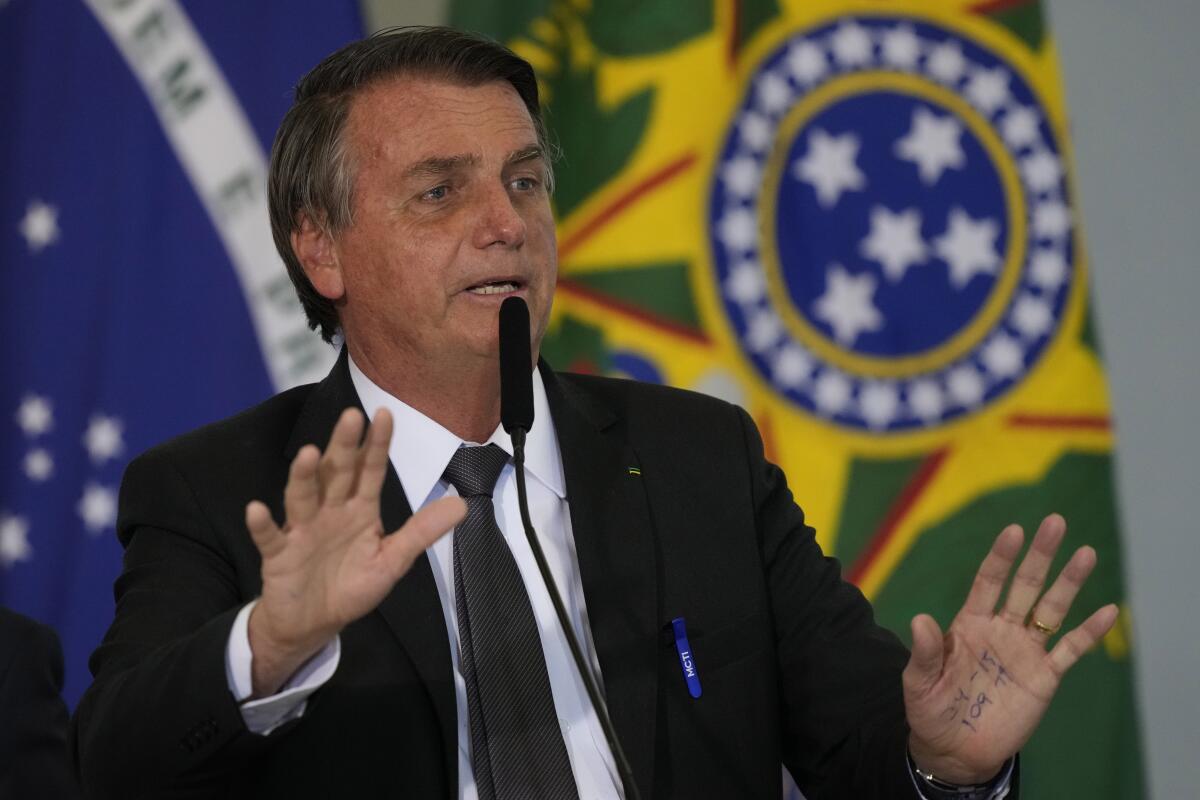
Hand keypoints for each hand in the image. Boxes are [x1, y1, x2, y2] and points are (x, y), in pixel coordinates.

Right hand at [243, 407, 465, 696]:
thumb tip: (463, 505)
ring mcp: (302, 530)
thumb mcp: (392, 560)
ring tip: (310, 454)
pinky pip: (269, 538)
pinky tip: (256, 509)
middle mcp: (330, 511)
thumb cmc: (351, 585)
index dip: (377, 445)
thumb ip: (421, 532)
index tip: (385, 414)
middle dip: (344, 446)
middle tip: (351, 416)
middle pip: (336, 474)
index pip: (370, 471)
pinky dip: (261, 525)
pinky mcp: (279, 554)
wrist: (313, 623)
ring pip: (302, 497)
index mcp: (359, 510)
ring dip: (304, 476)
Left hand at [902, 514, 1117, 784]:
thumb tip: (920, 620)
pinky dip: (1089, 632)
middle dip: (1039, 555)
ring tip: (1086, 553)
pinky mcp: (1044, 677)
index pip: (988, 582)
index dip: (1001, 557)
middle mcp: (1001, 629)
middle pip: (1024, 585)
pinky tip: (1108, 610)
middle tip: (1055, 522)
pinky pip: (1070, 649)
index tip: (1014, 531)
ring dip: (1068, 583)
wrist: (955, 749)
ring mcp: (1025, 651)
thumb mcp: (920, 682)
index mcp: (970, 624)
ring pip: (1051, 609)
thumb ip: (926, 652)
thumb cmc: (932, 710)